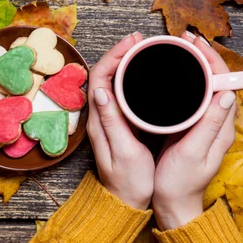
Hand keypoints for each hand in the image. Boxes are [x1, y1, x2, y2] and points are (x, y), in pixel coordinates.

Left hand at [87, 32, 154, 209]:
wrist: (124, 202)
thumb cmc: (129, 182)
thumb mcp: (125, 152)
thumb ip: (113, 122)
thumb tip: (102, 90)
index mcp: (100, 121)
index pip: (99, 78)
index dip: (113, 55)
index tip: (132, 43)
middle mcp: (100, 117)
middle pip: (103, 74)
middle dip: (119, 52)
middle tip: (140, 40)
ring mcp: (107, 120)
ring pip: (110, 81)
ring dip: (123, 62)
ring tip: (143, 50)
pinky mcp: (116, 124)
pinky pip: (119, 92)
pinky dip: (129, 77)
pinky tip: (143, 73)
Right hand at [152, 32, 236, 229]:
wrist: (173, 205)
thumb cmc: (180, 183)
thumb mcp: (193, 154)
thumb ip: (209, 125)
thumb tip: (225, 94)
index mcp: (221, 128)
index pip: (224, 84)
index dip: (213, 60)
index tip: (196, 44)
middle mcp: (217, 124)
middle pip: (216, 80)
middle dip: (204, 56)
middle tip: (185, 39)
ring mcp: (205, 125)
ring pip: (205, 86)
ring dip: (195, 65)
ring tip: (180, 49)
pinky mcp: (192, 128)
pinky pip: (194, 97)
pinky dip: (186, 80)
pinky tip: (172, 75)